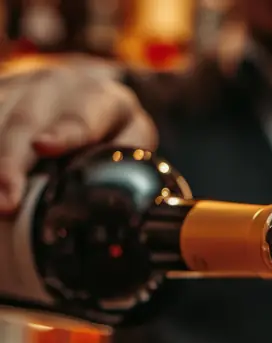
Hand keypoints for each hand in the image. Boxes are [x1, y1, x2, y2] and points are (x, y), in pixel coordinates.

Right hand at [0, 62, 156, 211]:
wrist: (88, 94)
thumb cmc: (114, 130)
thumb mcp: (133, 139)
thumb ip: (129, 158)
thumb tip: (124, 194)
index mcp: (100, 98)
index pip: (80, 116)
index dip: (61, 132)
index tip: (42, 147)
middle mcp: (56, 85)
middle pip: (25, 121)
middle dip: (11, 163)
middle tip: (6, 203)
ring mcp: (21, 87)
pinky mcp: (1, 95)